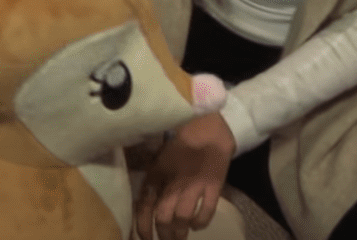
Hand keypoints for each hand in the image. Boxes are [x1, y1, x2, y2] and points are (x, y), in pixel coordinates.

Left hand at [135, 113, 235, 239]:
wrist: (208, 127)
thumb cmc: (180, 144)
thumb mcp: (160, 160)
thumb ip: (153, 181)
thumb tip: (144, 205)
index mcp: (156, 174)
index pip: (144, 206)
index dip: (143, 227)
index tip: (146, 239)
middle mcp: (173, 182)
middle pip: (163, 218)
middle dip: (164, 235)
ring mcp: (194, 185)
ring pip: (182, 218)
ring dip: (181, 233)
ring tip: (181, 236)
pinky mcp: (213, 186)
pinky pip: (206, 212)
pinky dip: (200, 223)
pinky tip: (197, 224)